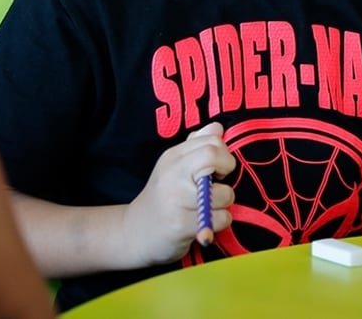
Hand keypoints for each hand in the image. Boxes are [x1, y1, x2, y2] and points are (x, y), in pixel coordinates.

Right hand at [123, 122, 236, 266]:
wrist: (134, 233)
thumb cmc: (163, 199)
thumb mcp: (174, 167)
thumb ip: (197, 146)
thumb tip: (218, 127)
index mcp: (173, 156)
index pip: (213, 141)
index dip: (224, 155)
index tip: (216, 170)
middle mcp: (173, 174)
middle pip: (215, 155)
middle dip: (227, 171)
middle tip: (217, 184)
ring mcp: (176, 199)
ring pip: (225, 194)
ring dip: (224, 204)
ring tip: (208, 208)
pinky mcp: (182, 225)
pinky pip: (221, 218)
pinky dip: (220, 222)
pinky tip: (204, 222)